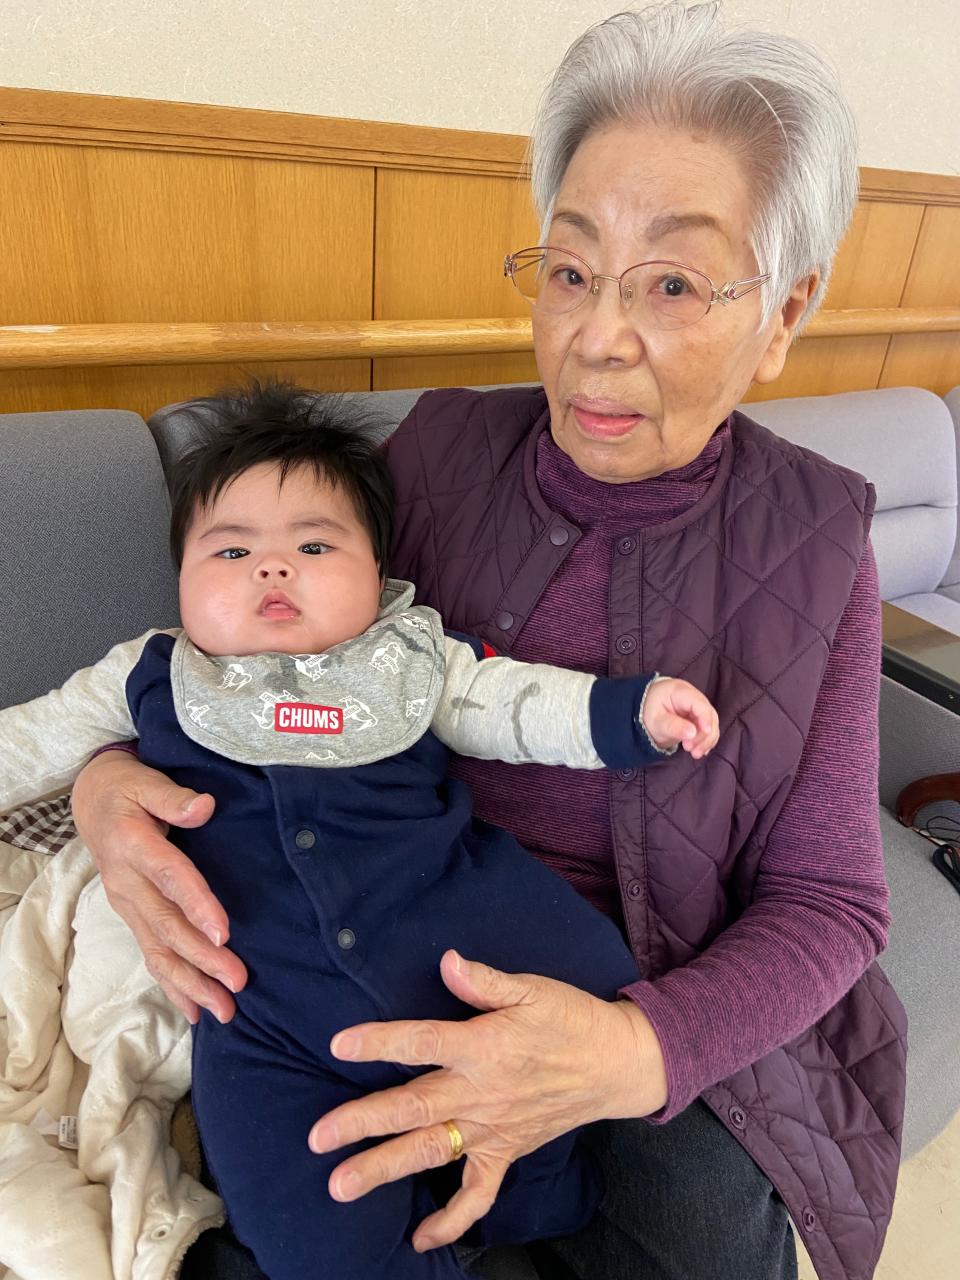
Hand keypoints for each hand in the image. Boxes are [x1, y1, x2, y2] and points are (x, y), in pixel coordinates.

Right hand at [70, 749, 246, 1022]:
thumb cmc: (127, 789)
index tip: (224, 933)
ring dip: (191, 984)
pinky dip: (173, 987)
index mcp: (134, 847)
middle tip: (237, 981)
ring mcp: (128, 905)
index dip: (196, 905)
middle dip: (202, 959)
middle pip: (166, 926)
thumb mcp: (146, 781)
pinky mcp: (133, 917)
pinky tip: (196, 1011)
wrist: (93, 803)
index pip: (170, 878)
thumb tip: (204, 805)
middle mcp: (128, 884)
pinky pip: (151, 956)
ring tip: (223, 1010)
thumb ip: (173, 797)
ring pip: (157, 951)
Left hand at [308, 950, 667, 1251]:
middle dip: (363, 1122)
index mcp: (484, 1046)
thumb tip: (447, 961)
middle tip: (318, 1137)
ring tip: (341, 1186)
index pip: (422, 1043)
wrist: (614, 1063)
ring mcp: (493, 1129)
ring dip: (384, 1168)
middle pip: (413, 1108)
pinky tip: (420, 1237)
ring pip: (431, 1151)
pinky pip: (477, 1194)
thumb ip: (485, 981)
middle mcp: (481, 1092)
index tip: (339, 1044)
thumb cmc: (568, 1018)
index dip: (380, 1043)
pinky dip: (451, 1220)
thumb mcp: (531, 988)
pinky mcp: (507, 1153)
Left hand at [642, 677, 718, 757]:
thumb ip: (673, 726)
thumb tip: (692, 733)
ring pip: (712, 723)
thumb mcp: (657, 721)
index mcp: (680, 691)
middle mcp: (693, 697)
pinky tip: (699, 751)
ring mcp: (699, 707)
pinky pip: (709, 729)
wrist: (649, 710)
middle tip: (690, 749)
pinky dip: (706, 741)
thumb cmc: (651, 712)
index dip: (705, 717)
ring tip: (694, 753)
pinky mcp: (701, 717)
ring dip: (706, 740)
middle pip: (708, 714)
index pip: (699, 703)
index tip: (706, 732)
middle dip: (704, 734)